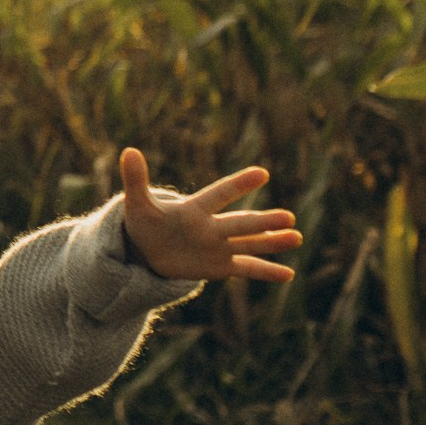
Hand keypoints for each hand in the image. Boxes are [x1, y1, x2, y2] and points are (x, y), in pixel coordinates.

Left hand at [118, 147, 302, 282]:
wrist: (147, 252)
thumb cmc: (145, 224)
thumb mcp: (136, 205)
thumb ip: (135, 180)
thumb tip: (128, 150)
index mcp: (194, 209)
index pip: (219, 194)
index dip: (237, 185)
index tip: (262, 173)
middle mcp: (213, 226)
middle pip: (240, 223)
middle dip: (262, 221)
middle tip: (289, 216)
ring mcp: (220, 246)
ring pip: (249, 243)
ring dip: (272, 241)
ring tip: (296, 236)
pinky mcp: (221, 266)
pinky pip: (247, 268)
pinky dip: (266, 271)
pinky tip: (288, 274)